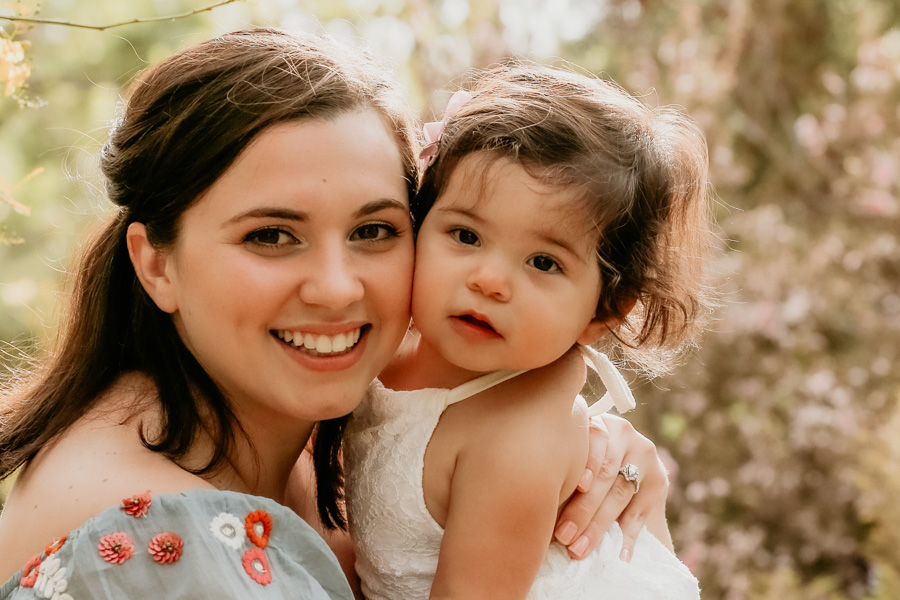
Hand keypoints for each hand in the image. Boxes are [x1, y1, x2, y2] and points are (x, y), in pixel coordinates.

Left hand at [553, 414, 669, 561]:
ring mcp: (645, 456)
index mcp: (598, 422)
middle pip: (605, 474)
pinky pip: (640, 513)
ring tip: (580, 548)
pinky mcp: (659, 481)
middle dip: (583, 509)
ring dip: (598, 526)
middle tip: (564, 536)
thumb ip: (563, 464)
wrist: (624, 468)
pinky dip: (628, 537)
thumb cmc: (580, 463)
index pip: (595, 440)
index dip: (587, 462)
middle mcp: (625, 434)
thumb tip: (531, 499)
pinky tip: (620, 555)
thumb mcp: (574, 453)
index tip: (578, 486)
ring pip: (620, 495)